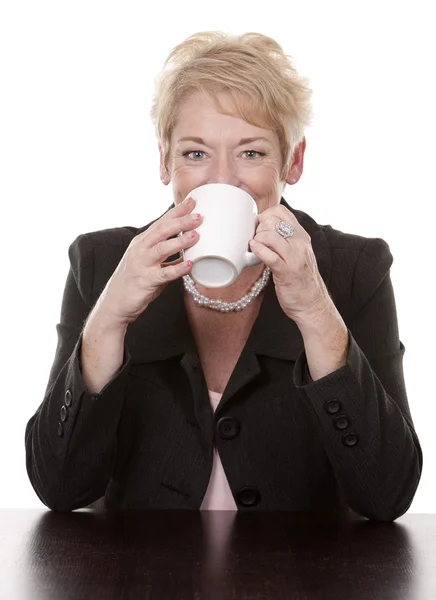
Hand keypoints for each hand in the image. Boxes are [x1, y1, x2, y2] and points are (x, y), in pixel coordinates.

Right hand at [96, 197, 200, 324]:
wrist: (115, 302)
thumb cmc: (134, 281)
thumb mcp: (148, 262)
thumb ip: (166, 256)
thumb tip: (188, 250)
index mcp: (142, 242)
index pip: (161, 222)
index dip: (176, 212)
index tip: (192, 202)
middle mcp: (140, 250)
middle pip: (161, 230)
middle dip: (180, 221)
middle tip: (198, 216)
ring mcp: (142, 265)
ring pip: (162, 249)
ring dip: (180, 241)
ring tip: (196, 235)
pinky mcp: (146, 281)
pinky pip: (164, 274)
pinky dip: (177, 269)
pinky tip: (189, 265)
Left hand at [248, 205, 329, 322]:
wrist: (312, 305)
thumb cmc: (300, 281)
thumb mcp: (296, 254)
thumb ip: (284, 241)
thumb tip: (262, 231)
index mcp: (301, 236)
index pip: (280, 211)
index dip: (264, 216)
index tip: (258, 228)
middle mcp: (300, 243)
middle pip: (272, 221)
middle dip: (257, 228)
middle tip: (255, 241)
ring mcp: (295, 257)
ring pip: (270, 235)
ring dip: (256, 240)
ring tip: (254, 249)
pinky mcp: (287, 272)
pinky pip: (269, 255)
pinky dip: (258, 251)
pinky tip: (252, 252)